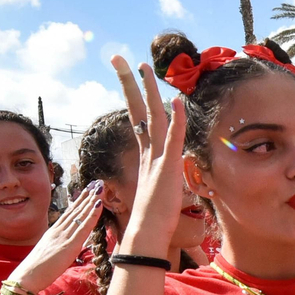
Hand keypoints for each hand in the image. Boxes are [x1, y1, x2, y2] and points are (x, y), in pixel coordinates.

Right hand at [7, 182, 104, 293]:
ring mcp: (64, 236)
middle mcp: (58, 231)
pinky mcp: (70, 245)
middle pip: (75, 210)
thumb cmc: (35, 271)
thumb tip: (63, 248)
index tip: (86, 191)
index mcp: (53, 233)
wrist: (27, 276)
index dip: (79, 202)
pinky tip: (98, 205)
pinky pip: (84, 227)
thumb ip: (56, 247)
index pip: (69, 214)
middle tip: (96, 184)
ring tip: (100, 188)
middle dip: (87, 196)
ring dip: (92, 200)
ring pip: (81, 215)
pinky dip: (92, 215)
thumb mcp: (47, 254)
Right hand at [110, 55, 186, 257]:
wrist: (147, 235)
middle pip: (138, 110)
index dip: (133, 95)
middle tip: (119, 59)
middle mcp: (148, 152)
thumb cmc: (153, 219)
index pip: (138, 118)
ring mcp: (156, 159)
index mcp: (146, 156)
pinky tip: (174, 100)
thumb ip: (163, 175)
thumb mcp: (161, 189)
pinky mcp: (167, 168)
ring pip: (153, 117)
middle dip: (129, 82)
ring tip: (144, 67)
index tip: (127, 75)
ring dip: (149, 90)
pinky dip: (174, 119)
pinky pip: (172, 139)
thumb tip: (168, 170)